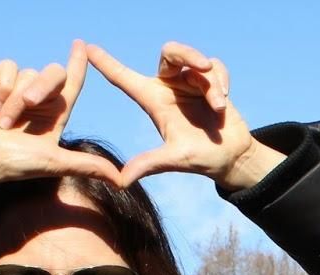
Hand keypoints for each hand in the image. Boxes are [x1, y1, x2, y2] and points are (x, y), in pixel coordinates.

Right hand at [0, 40, 119, 198]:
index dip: (78, 63)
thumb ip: (88, 166)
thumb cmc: (14, 164)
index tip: (82, 45)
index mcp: (55, 115)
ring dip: (16, 99)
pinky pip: (8, 68)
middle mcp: (38, 100)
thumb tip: (123, 181)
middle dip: (41, 87)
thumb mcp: (55, 164)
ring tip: (4, 122)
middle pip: (54, 74)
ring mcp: (16, 89)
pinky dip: (3, 87)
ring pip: (28, 74)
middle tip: (28, 104)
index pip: (72, 84)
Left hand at [88, 42, 283, 189]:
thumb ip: (149, 164)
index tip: (88, 48)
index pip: (125, 78)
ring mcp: (191, 84)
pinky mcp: (212, 83)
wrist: (232, 158)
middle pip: (170, 52)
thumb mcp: (173, 160)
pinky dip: (221, 83)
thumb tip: (121, 182)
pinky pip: (215, 68)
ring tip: (219, 106)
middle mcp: (170, 88)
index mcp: (154, 101)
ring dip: (211, 82)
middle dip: (187, 53)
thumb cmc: (201, 158)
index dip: (107, 63)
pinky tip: (223, 104)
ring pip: (196, 60)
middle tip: (202, 67)